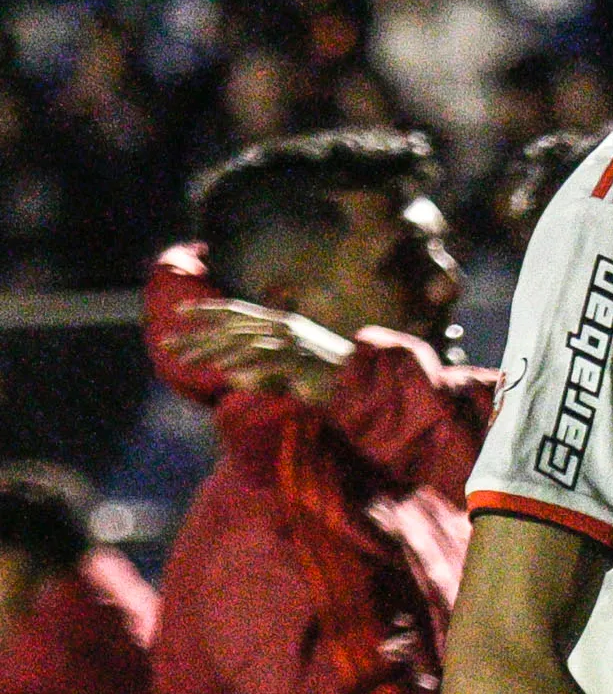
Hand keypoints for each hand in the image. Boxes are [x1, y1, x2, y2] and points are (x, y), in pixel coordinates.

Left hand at [167, 297, 353, 403]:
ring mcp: (291, 340)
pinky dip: (239, 363)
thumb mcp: (292, 368)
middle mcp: (283, 325)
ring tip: (184, 361)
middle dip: (195, 336)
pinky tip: (219, 371)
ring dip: (209, 351)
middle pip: (229, 327)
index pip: (236, 310)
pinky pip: (259, 358)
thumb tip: (237, 376)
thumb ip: (264, 367)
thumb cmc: (329, 380)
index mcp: (282, 322)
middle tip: (166, 345)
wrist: (365, 384)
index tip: (179, 311)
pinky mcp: (297, 358)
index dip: (207, 309)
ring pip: (239, 341)